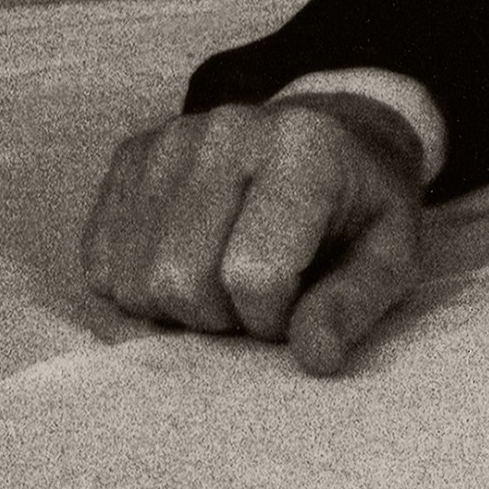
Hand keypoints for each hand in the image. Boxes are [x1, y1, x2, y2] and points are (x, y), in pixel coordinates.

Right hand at [78, 93, 443, 375]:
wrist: (332, 136)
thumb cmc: (359, 207)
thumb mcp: (389, 255)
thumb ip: (354, 304)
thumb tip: (314, 357)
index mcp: (303, 150)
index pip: (253, 275)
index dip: (273, 319)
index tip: (297, 306)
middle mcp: (226, 131)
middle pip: (181, 280)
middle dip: (221, 317)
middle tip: (257, 298)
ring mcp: (169, 139)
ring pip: (134, 279)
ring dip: (178, 307)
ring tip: (223, 279)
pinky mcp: (130, 155)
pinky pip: (100, 261)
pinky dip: (138, 286)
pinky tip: (187, 263)